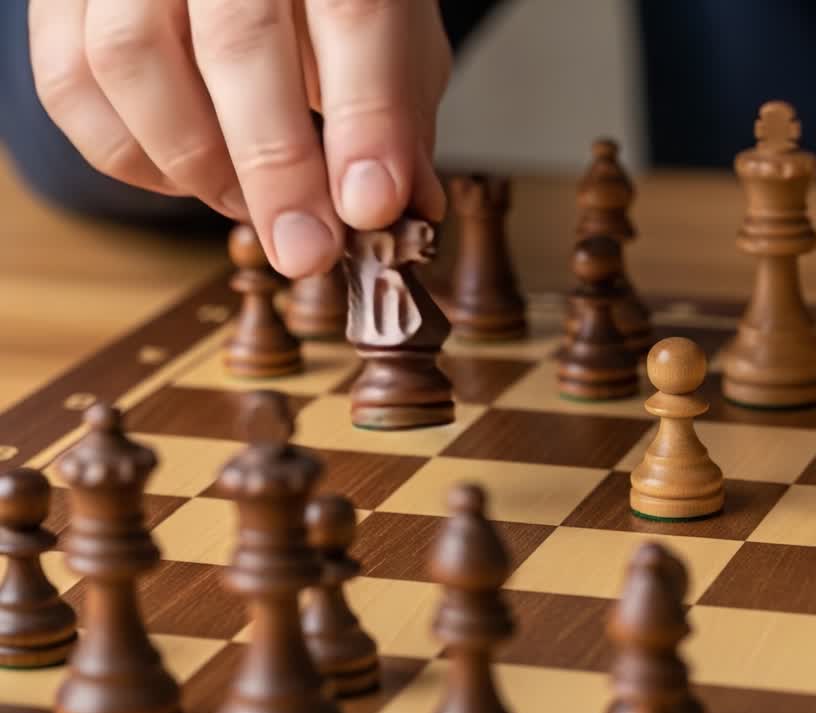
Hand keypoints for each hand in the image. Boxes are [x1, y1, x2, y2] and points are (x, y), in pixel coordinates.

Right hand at [28, 0, 450, 277]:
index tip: (370, 206)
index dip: (364, 117)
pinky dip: (126, 152)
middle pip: (238, 40)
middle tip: (306, 250)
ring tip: (247, 207)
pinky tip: (183, 175)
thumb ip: (400, 112)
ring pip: (131, 58)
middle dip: (275, 164)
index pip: (352, 14)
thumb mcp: (394, 33)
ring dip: (195, 161)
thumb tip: (409, 205)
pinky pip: (70, 80)